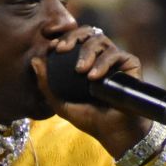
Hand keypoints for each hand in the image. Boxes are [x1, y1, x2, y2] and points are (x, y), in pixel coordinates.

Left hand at [31, 26, 151, 158]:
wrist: (113, 132)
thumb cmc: (90, 119)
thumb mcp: (61, 104)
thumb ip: (46, 85)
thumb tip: (34, 60)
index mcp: (85, 62)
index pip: (75, 41)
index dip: (63, 38)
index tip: (52, 48)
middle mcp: (101, 57)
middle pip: (88, 33)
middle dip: (73, 37)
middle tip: (62, 49)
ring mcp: (116, 60)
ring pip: (101, 41)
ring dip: (88, 52)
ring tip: (80, 70)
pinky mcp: (130, 64)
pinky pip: (117, 54)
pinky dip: (103, 63)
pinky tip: (94, 77)